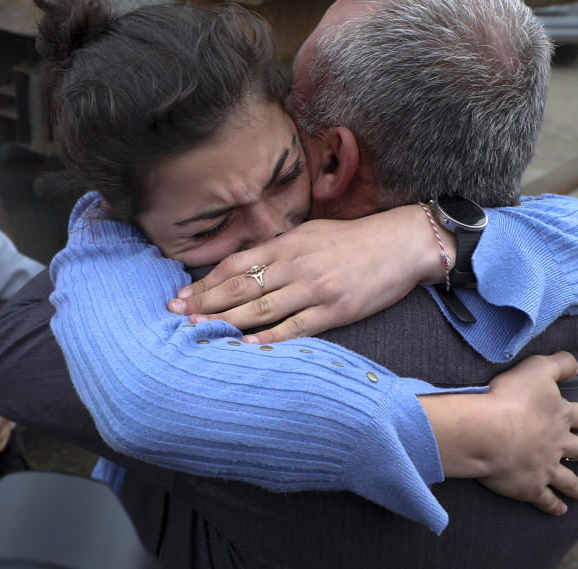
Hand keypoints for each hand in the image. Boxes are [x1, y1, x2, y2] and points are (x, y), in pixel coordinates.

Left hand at [168, 206, 455, 342]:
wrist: (402, 243)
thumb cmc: (354, 239)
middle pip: (241, 286)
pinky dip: (270, 337)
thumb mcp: (312, 233)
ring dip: (227, 320)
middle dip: (205, 302)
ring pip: (262, 307)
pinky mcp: (335, 310)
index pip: (236, 264)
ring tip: (197, 330)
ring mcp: (315, 288)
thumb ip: (279, 248)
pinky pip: (296, 326)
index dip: (206, 281)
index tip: (182, 295)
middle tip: (175, 314)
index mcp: (288, 244)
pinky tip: (247, 345)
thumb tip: (247, 264)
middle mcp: (296, 265)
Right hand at [422, 352, 577, 515]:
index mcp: (560, 415)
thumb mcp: (536, 369)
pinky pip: (546, 499)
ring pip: (568, 479)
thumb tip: (576, 363)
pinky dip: (554, 506)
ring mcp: (546, 467)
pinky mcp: (530, 486)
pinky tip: (560, 510)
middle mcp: (558, 443)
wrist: (488, 431)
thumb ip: (558, 364)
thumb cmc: (509, 397)